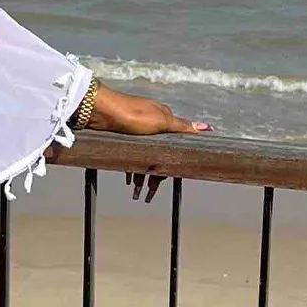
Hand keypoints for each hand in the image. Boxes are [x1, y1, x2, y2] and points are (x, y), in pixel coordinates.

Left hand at [89, 84, 210, 202]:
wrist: (99, 109)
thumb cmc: (131, 114)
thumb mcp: (160, 121)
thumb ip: (182, 127)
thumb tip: (208, 127)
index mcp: (164, 119)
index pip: (175, 148)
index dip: (172, 168)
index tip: (169, 183)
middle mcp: (152, 124)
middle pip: (158, 156)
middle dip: (153, 178)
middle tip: (147, 197)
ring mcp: (136, 129)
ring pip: (143, 157)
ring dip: (140, 176)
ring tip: (134, 193)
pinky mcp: (123, 133)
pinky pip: (131, 155)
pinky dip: (130, 166)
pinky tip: (126, 176)